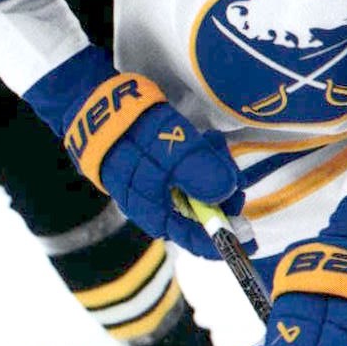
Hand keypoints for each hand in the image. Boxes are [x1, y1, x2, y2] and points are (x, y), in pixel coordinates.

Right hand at [64, 70, 242, 255]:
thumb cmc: (132, 133)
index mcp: (158, 213)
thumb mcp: (170, 151)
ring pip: (201, 187)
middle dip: (223, 189)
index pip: (198, 240)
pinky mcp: (160, 165)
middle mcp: (159, 205)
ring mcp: (159, 185)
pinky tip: (204, 139)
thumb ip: (200, 173)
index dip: (226, 240)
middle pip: (205, 211)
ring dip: (213, 167)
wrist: (96, 105)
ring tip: (212, 141)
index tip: (251, 238)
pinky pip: (190, 170)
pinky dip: (202, 157)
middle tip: (228, 163)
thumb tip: (228, 192)